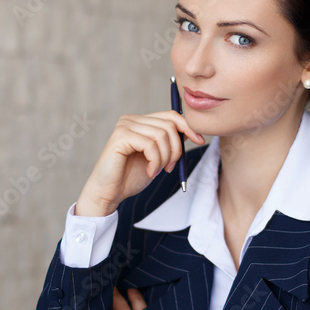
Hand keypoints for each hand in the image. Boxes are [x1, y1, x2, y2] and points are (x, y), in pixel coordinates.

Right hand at [76, 112, 204, 216]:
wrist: (109, 193)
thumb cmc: (130, 177)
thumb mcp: (157, 157)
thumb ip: (168, 142)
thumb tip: (190, 130)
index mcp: (140, 122)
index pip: (171, 115)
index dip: (188, 127)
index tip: (199, 141)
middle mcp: (131, 120)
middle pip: (169, 125)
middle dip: (176, 149)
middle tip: (170, 168)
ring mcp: (124, 126)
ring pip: (161, 135)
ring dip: (165, 158)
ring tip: (157, 171)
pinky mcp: (120, 137)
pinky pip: (150, 144)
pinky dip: (155, 161)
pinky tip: (149, 171)